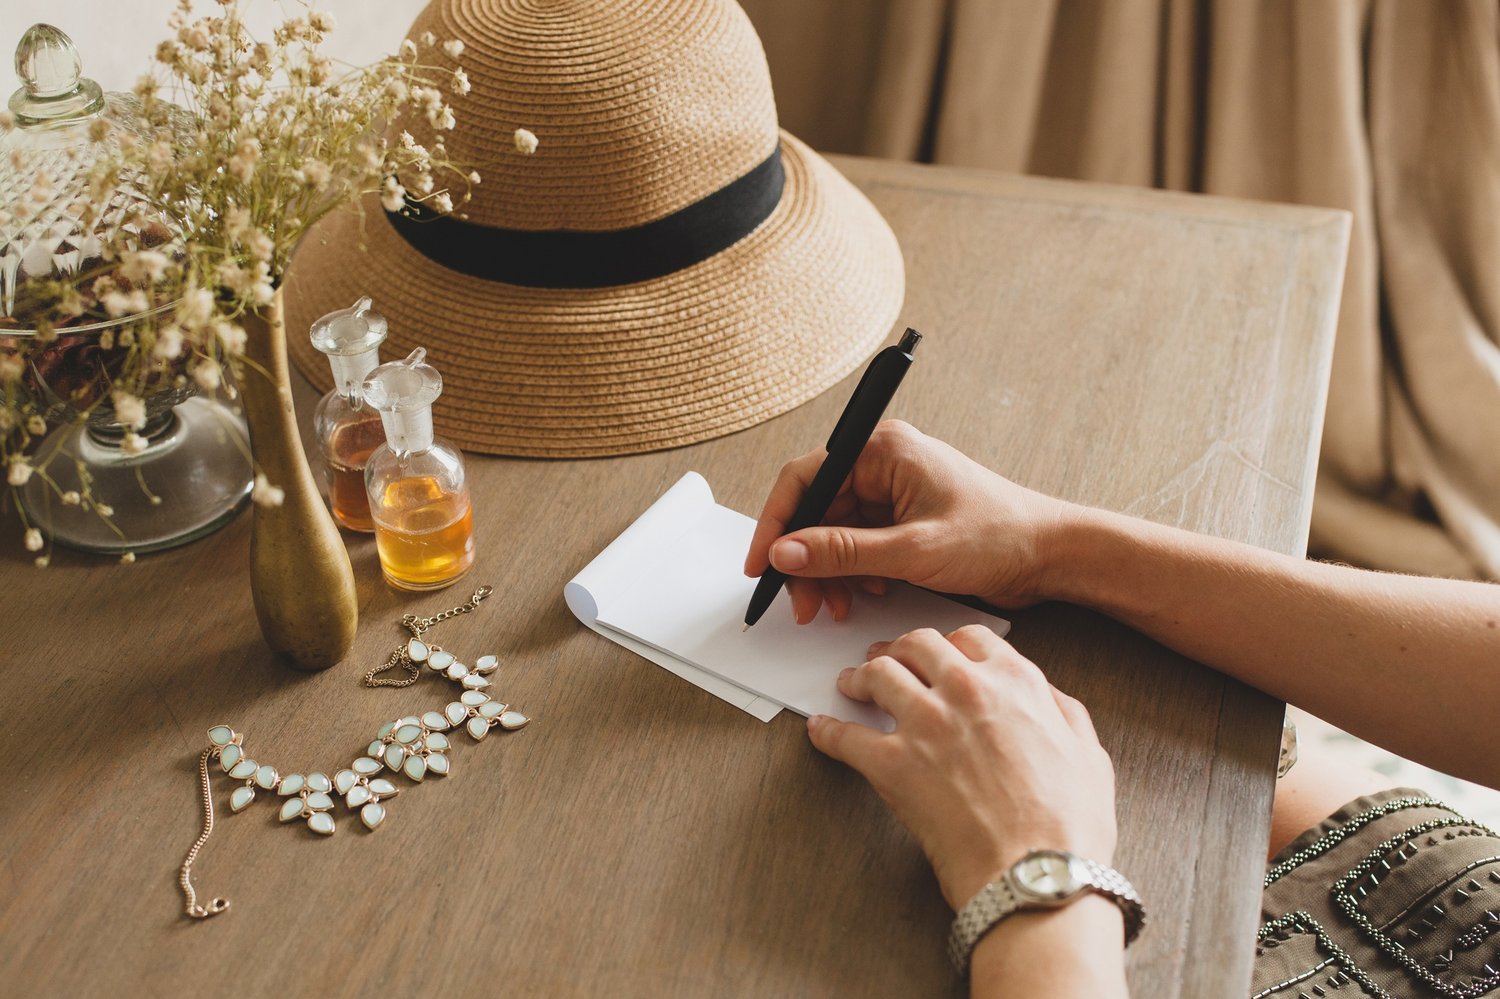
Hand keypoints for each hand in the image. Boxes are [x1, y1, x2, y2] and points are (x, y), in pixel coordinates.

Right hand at [743, 420, 1068, 623]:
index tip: (762, 564)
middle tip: (802, 603)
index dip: (777, 523)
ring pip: (834, 533)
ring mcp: (893, 491)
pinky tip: (863, 595)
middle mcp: (883, 463)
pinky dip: (852, 573)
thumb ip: (843, 553)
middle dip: (805, 560)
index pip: (805, 478)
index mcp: (883, 450)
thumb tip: (786, 553)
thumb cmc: (998, 536)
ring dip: (828, 573)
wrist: (1049, 554)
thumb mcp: (913, 550)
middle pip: (816, 510)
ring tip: (834, 607)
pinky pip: (858, 544)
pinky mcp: (902, 518)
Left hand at [807, 625, 1116, 910]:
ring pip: (878, 675)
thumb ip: (1062, 714)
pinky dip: (828, 731)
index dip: (947, 645)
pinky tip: (821, 730)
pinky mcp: (892, 764)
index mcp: (1016, 682)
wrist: (1040, 876)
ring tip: (850, 687)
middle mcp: (967, 690)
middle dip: (897, 650)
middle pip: (916, 645)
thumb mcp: (1089, 755)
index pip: (969, 638)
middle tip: (884, 661)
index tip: (935, 656)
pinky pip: (845, 736)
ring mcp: (926, 723)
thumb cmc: (1069, 828)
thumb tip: (1044, 698)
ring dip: (860, 678)